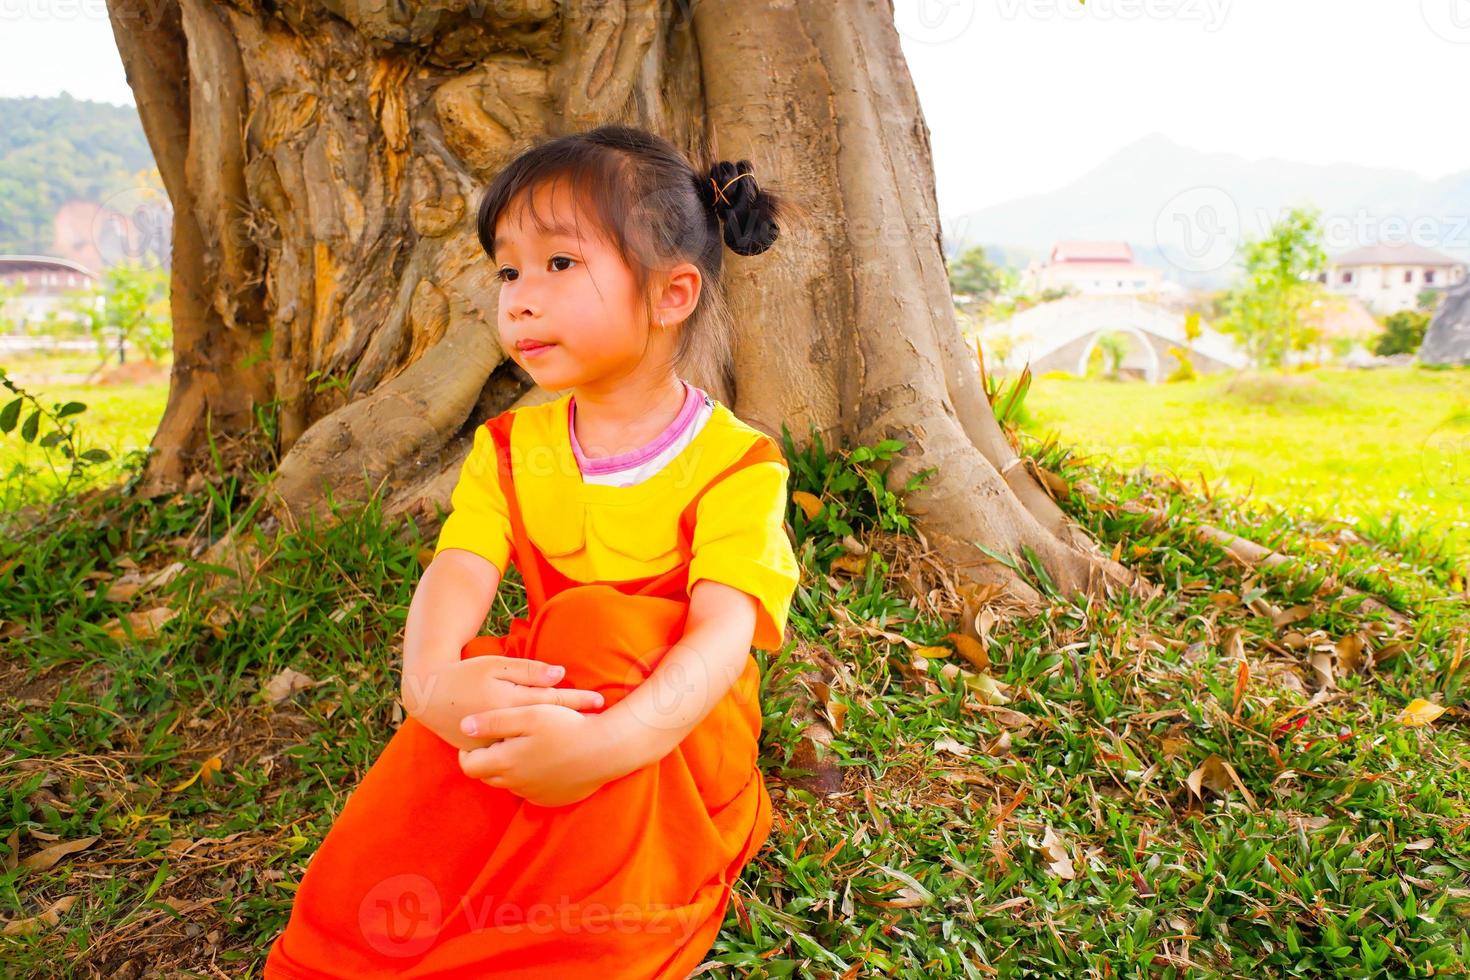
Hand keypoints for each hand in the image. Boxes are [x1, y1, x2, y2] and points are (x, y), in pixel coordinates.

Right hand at [403, 655, 604, 752]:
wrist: (429, 695)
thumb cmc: (467, 674)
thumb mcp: (496, 665)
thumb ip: (529, 671)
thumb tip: (560, 675)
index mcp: (508, 703)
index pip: (552, 702)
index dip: (578, 701)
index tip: (601, 701)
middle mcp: (503, 730)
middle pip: (548, 728)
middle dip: (577, 726)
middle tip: (604, 725)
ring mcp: (493, 747)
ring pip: (533, 749)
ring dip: (559, 746)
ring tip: (587, 744)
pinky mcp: (485, 757)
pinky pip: (516, 760)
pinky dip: (536, 759)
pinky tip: (555, 760)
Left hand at [457, 704, 616, 806]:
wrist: (605, 750)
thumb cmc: (566, 727)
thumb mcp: (528, 714)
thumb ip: (493, 721)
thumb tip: (463, 727)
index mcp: (505, 763)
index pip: (469, 766)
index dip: (468, 751)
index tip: (477, 737)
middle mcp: (515, 784)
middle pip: (488, 776)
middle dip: (489, 759)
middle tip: (503, 738)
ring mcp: (534, 795)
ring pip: (510, 782)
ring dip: (511, 767)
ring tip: (528, 744)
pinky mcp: (551, 799)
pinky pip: (531, 789)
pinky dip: (532, 776)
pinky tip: (547, 758)